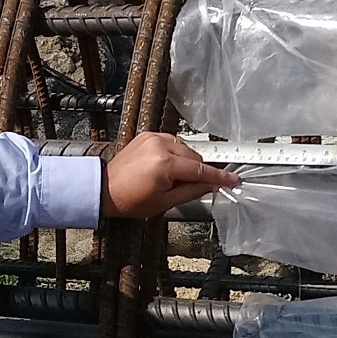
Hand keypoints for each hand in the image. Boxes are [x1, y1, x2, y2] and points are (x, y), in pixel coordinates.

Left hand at [101, 133, 237, 220]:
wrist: (104, 189)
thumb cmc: (128, 199)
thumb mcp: (165, 202)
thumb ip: (193, 191)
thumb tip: (212, 186)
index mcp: (164, 164)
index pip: (200, 170)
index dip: (219, 177)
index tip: (233, 179)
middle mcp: (160, 146)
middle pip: (194, 157)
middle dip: (198, 172)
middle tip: (192, 187)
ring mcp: (153, 138)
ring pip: (185, 148)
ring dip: (187, 161)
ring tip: (173, 179)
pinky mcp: (147, 135)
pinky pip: (172, 142)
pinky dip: (176, 153)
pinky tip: (168, 166)